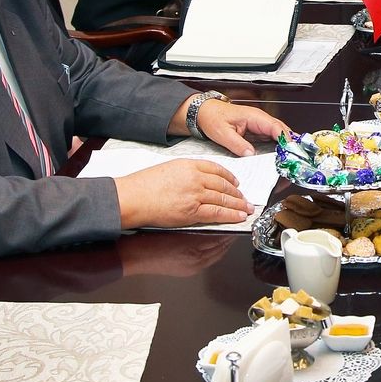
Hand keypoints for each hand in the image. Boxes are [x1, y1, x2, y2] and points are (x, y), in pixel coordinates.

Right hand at [116, 159, 251, 228]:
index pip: (216, 169)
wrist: (134, 197)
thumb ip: (187, 172)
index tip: (236, 182)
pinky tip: (238, 216)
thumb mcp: (169, 169)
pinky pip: (217, 213)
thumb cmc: (144, 185)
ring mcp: (195, 194)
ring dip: (238, 204)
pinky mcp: (192, 211)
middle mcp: (195, 178)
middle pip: (223, 185)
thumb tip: (201, 181)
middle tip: (246, 198)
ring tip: (246, 208)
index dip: (229, 177)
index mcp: (189, 165)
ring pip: (224, 199)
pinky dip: (231, 215)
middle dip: (237, 193)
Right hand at [120, 230, 232, 277]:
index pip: (221, 237)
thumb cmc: (147, 241)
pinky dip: (214, 251)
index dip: (230, 226)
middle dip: (230, 235)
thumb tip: (210, 219)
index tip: (234, 218)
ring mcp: (192, 268)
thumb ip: (193, 223)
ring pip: (217, 254)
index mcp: (192, 248)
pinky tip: (213, 243)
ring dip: (223, 243)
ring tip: (227, 232)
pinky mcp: (188, 272)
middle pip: (222, 246)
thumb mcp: (173, 225)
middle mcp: (195, 260)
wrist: (133, 257)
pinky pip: (209, 260)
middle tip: (235, 224)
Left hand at [191, 99, 289, 155]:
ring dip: (286, 147)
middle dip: (291, 145)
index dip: (286, 139)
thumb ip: (237, 144)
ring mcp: (259, 126)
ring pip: (278, 136)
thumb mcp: (222, 133)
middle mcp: (260, 120)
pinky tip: (280, 159)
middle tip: (297, 159)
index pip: (276, 127)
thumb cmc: (213, 117)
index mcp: (254, 117)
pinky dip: (278, 148)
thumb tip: (251, 154)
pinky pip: (271, 140)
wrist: (204, 113)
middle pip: (282, 131)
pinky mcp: (257, 132)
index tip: (292, 150)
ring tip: (291, 162)